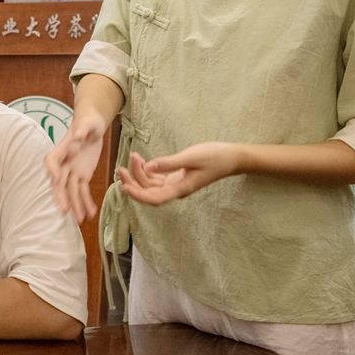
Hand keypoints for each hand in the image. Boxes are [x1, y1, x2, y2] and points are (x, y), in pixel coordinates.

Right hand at [45, 112, 107, 221]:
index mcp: (62, 148)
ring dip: (74, 205)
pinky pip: (83, 191)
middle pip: (59, 181)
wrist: (93, 125)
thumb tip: (78, 134)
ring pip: (71, 190)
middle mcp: (64, 162)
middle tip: (64, 210)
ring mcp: (72, 170)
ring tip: (80, 219)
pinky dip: (86, 202)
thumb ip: (83, 129)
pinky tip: (90, 213)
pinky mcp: (82, 175)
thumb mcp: (88, 123)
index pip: (52, 160)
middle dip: (61, 196)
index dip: (52, 170)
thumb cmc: (88, 121)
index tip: (54, 178)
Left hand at [116, 144, 243, 205]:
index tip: (124, 187)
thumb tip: (149, 166)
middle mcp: (176, 190)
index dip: (137, 195)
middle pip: (149, 192)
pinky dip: (147, 170)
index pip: (154, 198)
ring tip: (134, 156)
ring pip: (151, 184)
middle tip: (122, 167)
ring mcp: (176, 184)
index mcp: (180, 189)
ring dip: (139, 173)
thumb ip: (169, 163)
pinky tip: (142, 160)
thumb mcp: (191, 157)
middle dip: (133, 181)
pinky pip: (157, 178)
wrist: (232, 158)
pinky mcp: (177, 177)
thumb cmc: (215, 157)